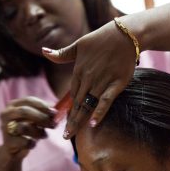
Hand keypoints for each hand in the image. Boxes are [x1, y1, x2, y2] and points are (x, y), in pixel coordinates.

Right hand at [0, 96, 56, 159]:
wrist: (13, 150)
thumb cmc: (26, 131)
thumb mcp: (34, 119)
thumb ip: (43, 113)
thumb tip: (55, 110)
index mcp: (12, 105)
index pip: (28, 100)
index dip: (42, 105)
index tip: (54, 112)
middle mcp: (6, 114)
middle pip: (24, 111)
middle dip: (41, 117)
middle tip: (53, 124)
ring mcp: (5, 128)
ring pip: (24, 127)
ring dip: (38, 132)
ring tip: (44, 135)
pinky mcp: (7, 142)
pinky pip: (24, 142)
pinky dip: (32, 143)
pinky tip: (33, 144)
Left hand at [42, 20, 135, 137]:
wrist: (126, 34)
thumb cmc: (101, 38)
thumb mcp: (78, 45)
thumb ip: (62, 54)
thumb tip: (44, 51)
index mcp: (78, 71)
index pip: (71, 94)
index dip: (67, 109)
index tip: (61, 122)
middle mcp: (88, 78)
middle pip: (77, 103)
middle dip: (71, 121)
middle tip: (64, 137)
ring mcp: (102, 82)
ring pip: (88, 105)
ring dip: (80, 121)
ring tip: (72, 135)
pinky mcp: (116, 84)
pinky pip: (106, 101)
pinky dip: (100, 112)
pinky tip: (93, 124)